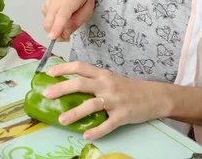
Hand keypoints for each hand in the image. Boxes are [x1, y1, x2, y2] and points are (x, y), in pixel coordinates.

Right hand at [42, 0, 94, 41]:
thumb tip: (65, 35)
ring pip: (47, 23)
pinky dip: (52, 24)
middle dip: (56, 34)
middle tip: (66, 37)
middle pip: (50, 22)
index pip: (61, 16)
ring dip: (54, 29)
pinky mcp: (44, 7)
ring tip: (65, 25)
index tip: (53, 38)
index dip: (57, 27)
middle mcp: (55, 1)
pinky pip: (46, 20)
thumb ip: (77, 21)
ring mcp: (47, 3)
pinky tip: (59, 18)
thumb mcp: (88, 8)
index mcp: (70, 0)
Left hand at [44, 61, 170, 139]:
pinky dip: (96, 131)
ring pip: (91, 105)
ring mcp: (115, 100)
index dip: (63, 68)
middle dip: (62, 88)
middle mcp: (107, 85)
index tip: (49, 73)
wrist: (155, 96)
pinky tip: (86, 135)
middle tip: (47, 94)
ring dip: (75, 113)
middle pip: (81, 84)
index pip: (80, 67)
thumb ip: (93, 81)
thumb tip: (68, 86)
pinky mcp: (123, 115)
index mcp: (102, 74)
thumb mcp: (110, 79)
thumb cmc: (128, 88)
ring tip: (62, 120)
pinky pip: (107, 125)